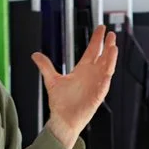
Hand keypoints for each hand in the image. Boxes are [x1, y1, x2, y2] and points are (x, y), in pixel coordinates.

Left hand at [33, 25, 118, 148]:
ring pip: (107, 69)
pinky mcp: (97, 96)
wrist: (62, 119)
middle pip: (103, 57)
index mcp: (82, 70)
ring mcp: (96, 85)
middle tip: (111, 34)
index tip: (101, 29)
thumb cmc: (61, 102)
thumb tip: (35, 55)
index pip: (93, 51)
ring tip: (113, 48)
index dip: (97, 40)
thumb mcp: (52, 80)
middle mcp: (91, 75)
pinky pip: (103, 86)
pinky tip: (108, 72)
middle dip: (107, 46)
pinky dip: (106, 79)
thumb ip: (45, 66)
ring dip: (111, 59)